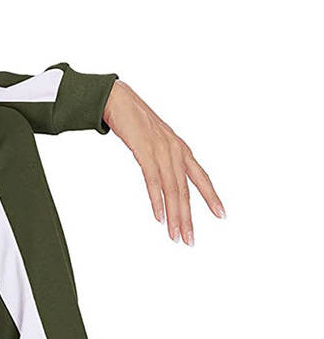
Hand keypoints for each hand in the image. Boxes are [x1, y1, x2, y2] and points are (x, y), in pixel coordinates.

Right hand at [103, 81, 224, 244]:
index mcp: (180, 148)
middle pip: (185, 190)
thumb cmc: (133, 119)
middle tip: (189, 239)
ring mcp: (161, 150)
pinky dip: (157, 200)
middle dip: (188, 217)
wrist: (116, 99)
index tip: (221, 215)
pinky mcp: (144, 150)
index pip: (200, 176)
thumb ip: (161, 156)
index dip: (211, 196)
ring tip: (175, 235)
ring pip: (172, 189)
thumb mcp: (153, 139)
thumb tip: (162, 172)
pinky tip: (159, 216)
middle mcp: (175, 150)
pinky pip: (153, 180)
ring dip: (174, 215)